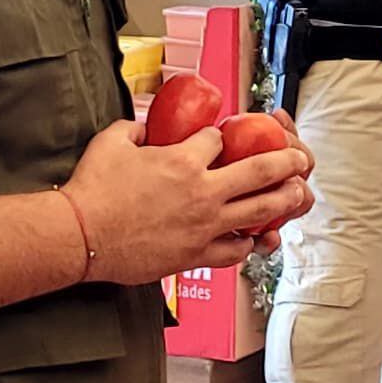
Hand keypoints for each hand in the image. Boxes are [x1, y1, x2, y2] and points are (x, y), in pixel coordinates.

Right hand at [64, 119, 313, 284]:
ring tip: (297, 194)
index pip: (218, 140)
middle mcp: (202, 191)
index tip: (220, 139)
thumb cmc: (92, 188)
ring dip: (283, 200)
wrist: (81, 236)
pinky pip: (233, 250)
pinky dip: (246, 244)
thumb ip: (135, 129)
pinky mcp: (195, 254)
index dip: (221, 137)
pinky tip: (253, 239)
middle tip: (300, 159)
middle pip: (260, 171)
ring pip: (258, 211)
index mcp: (183, 160)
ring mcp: (204, 226)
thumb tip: (144, 128)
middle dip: (286, 161)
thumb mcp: (112, 141)